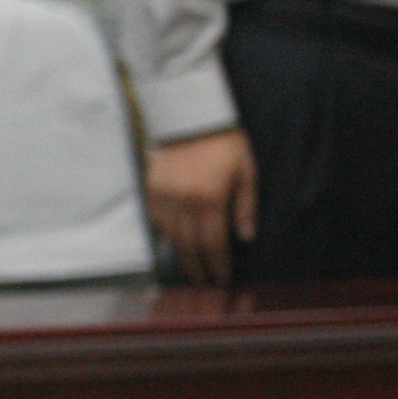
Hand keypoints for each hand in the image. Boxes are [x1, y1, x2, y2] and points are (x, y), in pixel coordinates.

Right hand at [144, 129, 257, 284]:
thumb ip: (246, 206)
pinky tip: (173, 244)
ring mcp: (164, 196)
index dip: (219, 264)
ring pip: (172, 236)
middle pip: (191, 245)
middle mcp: (184, 202)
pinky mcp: (151, 189)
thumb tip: (246, 237)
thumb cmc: (225, 143)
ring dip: (182, 256)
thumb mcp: (246, 171)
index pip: (214, 242)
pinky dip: (165, 236)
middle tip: (205, 282)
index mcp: (210, 198)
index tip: (222, 278)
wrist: (190, 116)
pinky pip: (156, 221)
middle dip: (199, 266)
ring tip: (190, 269)